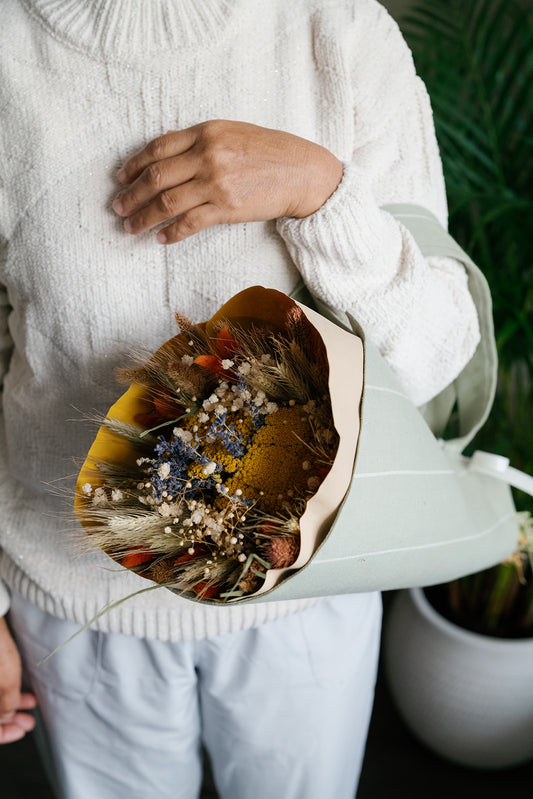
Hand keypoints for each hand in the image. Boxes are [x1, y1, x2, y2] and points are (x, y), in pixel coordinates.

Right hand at [0, 617, 36, 743]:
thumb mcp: (6, 681)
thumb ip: (6, 704)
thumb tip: (7, 716)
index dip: (2, 734)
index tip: (19, 732)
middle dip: (9, 719)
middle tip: (27, 721)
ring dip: (10, 705)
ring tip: (31, 705)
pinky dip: (5, 691)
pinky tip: (22, 691)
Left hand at [112, 120, 342, 243]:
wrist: (302, 173)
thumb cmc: (270, 152)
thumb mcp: (232, 133)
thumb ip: (200, 141)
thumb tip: (168, 150)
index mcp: (206, 132)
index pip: (158, 148)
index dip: (134, 164)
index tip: (121, 177)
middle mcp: (207, 155)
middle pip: (156, 176)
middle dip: (131, 194)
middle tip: (117, 208)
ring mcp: (216, 182)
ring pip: (167, 202)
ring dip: (144, 217)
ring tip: (131, 227)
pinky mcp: (227, 207)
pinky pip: (190, 222)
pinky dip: (171, 232)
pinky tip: (161, 238)